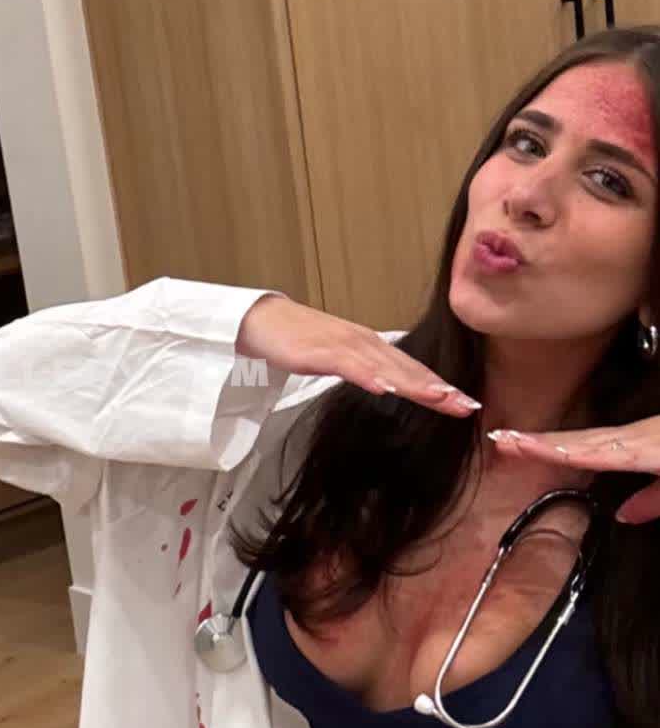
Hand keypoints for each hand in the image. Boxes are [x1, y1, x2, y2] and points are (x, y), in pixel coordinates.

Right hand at [238, 295, 480, 418]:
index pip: (411, 369)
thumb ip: (365, 369)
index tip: (466, 404)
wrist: (261, 321)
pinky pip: (347, 366)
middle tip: (467, 406)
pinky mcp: (318, 351)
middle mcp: (363, 342)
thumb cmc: (299, 341)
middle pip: (406, 368)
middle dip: (438, 388)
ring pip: (385, 367)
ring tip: (438, 398)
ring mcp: (342, 345)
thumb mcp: (339, 358)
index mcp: (370, 347)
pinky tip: (384, 389)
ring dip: (413, 383)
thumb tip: (391, 386)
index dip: (439, 385)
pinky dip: (367, 377)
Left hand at [489, 419, 659, 523]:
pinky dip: (575, 450)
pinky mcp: (650, 447)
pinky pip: (606, 452)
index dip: (548, 446)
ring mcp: (639, 441)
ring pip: (584, 443)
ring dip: (546, 444)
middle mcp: (633, 440)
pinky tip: (551, 449)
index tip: (514, 444)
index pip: (583, 447)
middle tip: (497, 438)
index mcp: (636, 446)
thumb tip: (624, 515)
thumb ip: (650, 499)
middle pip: (575, 442)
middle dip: (536, 442)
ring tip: (509, 441)